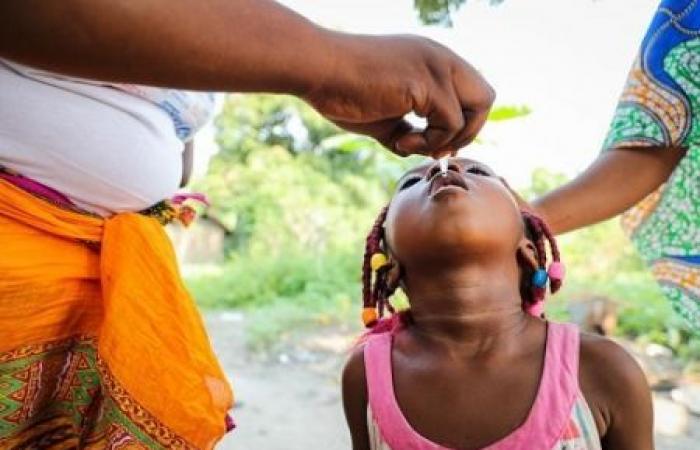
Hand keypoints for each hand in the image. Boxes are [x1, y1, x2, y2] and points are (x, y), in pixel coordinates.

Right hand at [303, 33, 494, 157]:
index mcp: (432, 60)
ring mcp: (436, 67)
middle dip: (467, 133)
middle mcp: (441, 58)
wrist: (317, 70)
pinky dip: (428, 142)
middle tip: (434, 148)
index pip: (471, 93)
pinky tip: (399, 141)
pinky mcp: (426, 83)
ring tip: (407, 143)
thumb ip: (408, 130)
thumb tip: (421, 152)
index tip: (430, 143)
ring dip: (444, 140)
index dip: (459, 125)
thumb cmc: (343, 90)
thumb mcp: (385, 115)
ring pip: (475, 112)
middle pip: (486, 98)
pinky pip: (450, 124)